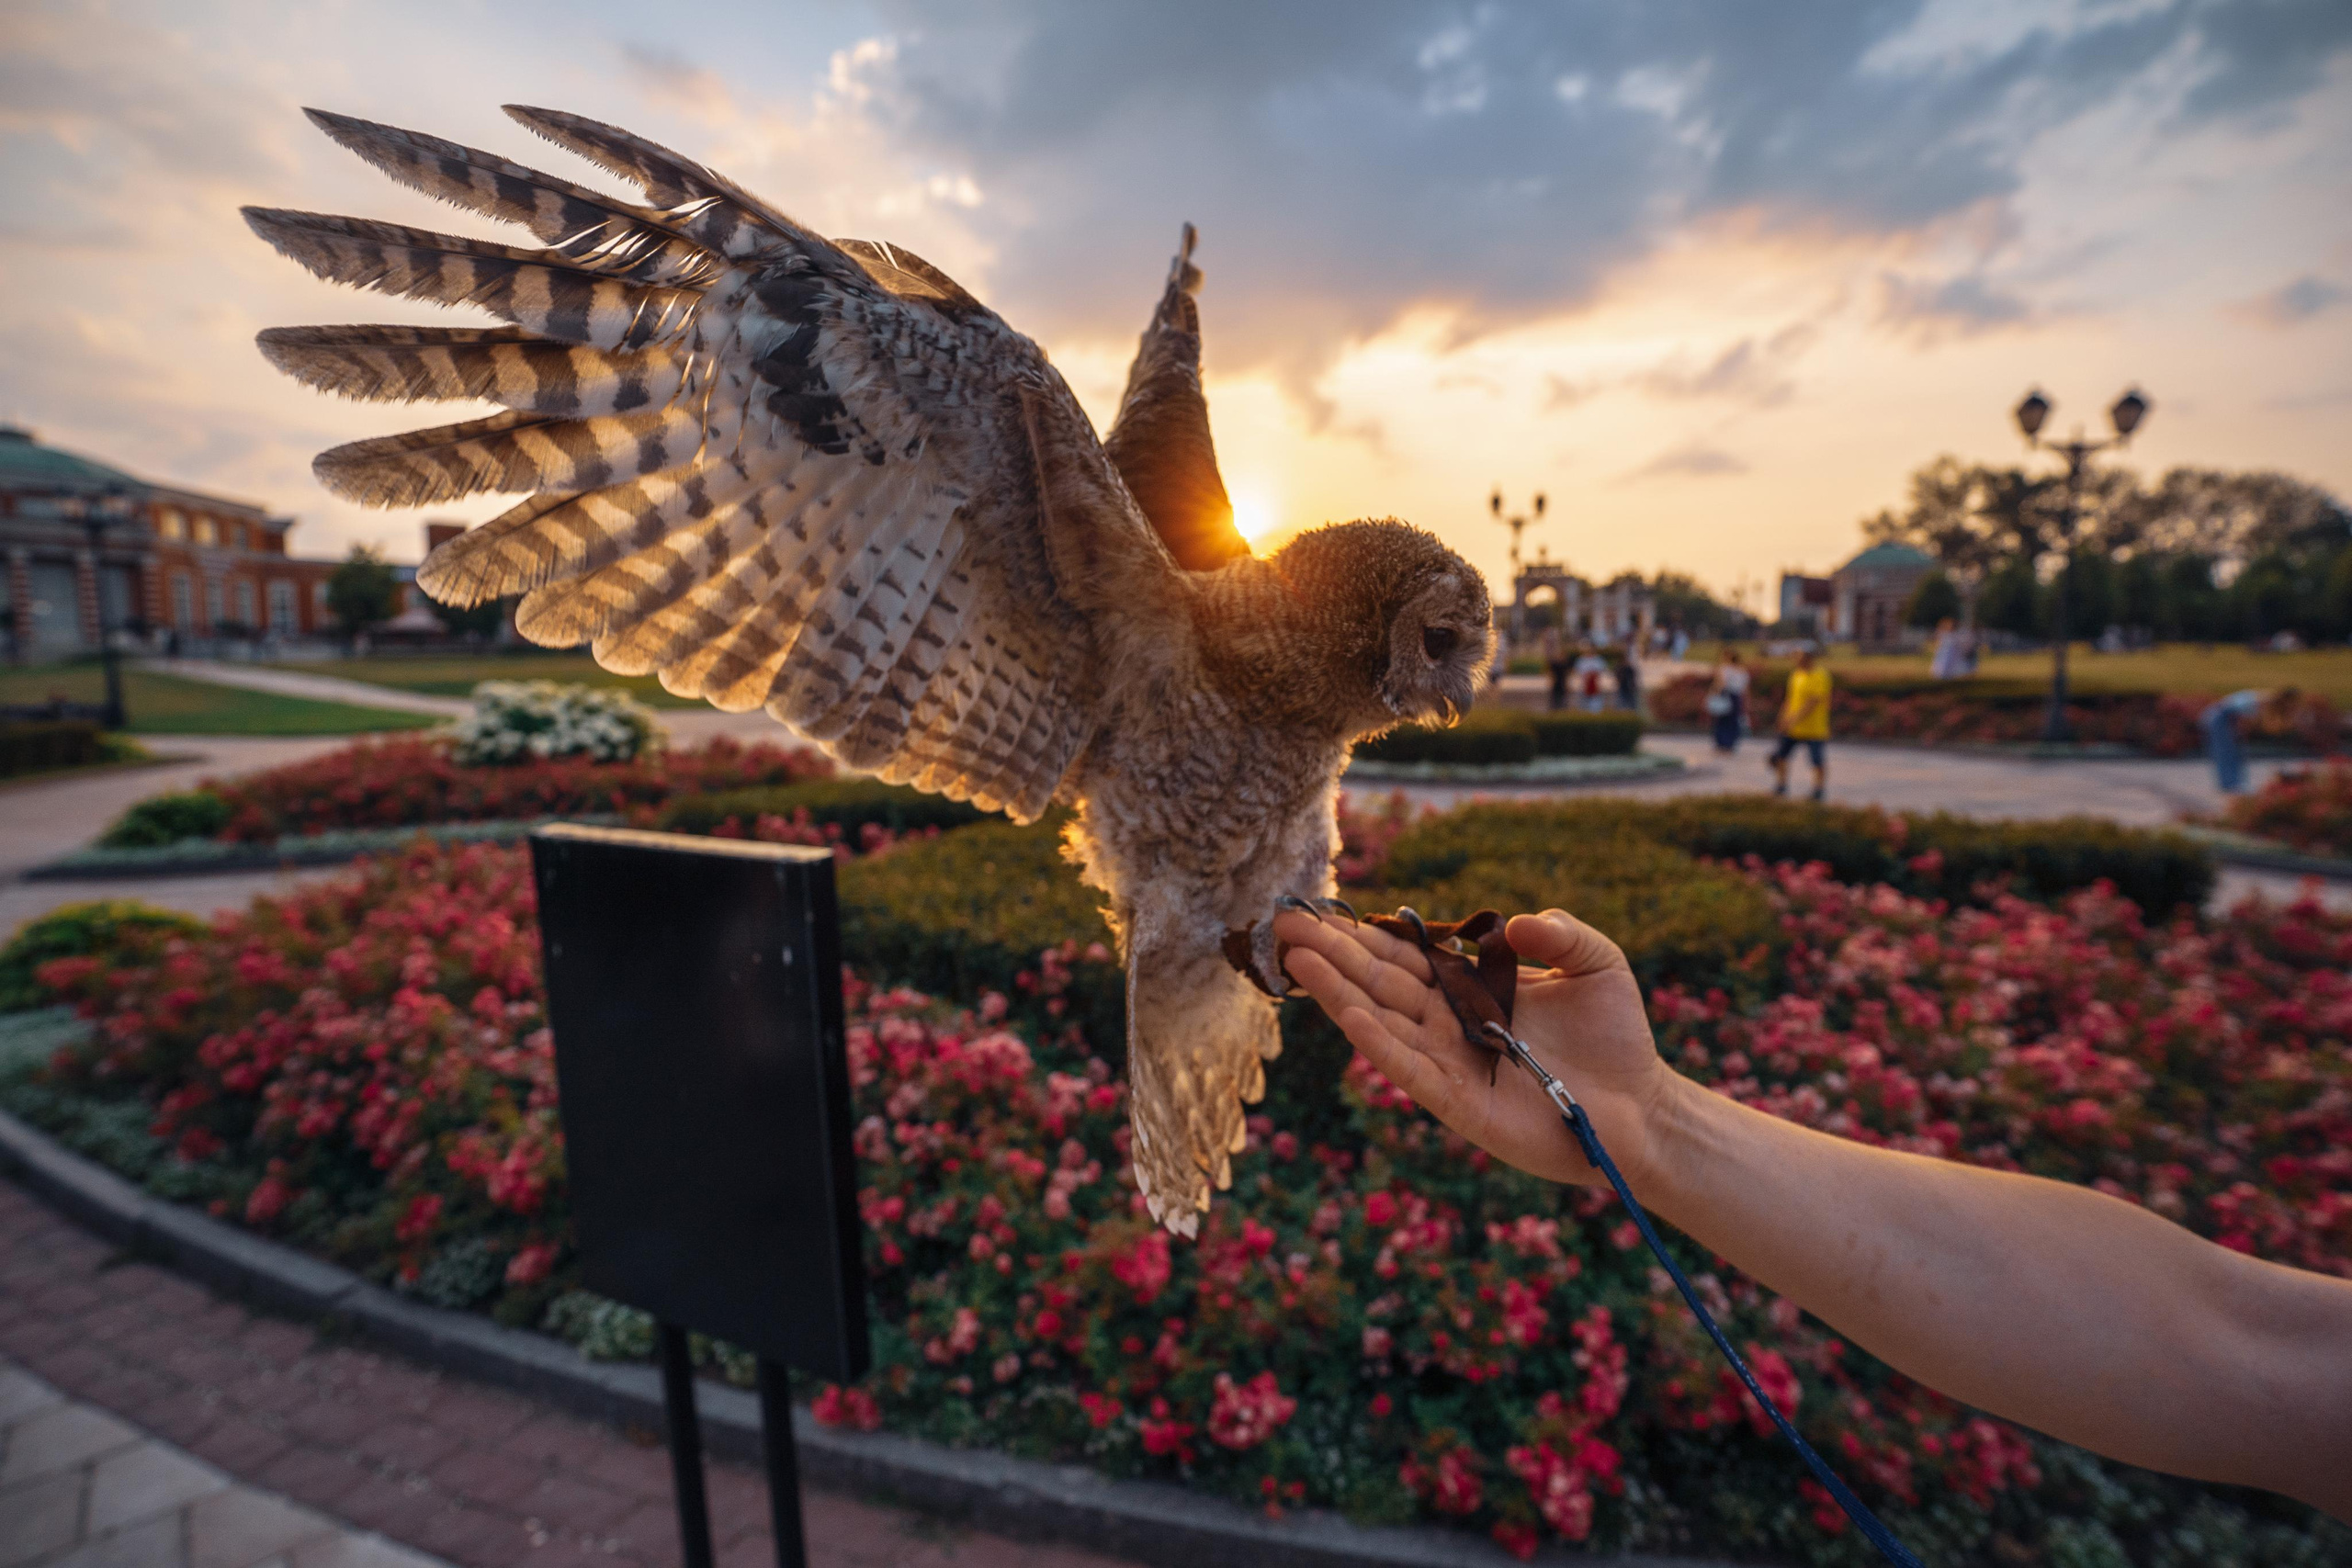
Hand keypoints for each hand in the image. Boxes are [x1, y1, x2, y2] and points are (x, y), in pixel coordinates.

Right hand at [1272, 907, 1682, 1191]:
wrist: (1642, 1110)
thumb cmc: (1618, 1039)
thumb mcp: (1598, 962)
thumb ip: (1561, 932)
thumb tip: (1514, 921)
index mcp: (1471, 989)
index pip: (1405, 956)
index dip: (1362, 935)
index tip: (1318, 911)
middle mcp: (1449, 1024)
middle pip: (1380, 982)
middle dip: (1332, 953)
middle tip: (1283, 925)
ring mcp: (1449, 1063)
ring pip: (1383, 1020)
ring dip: (1339, 991)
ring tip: (1298, 959)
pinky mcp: (1460, 1102)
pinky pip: (1411, 1069)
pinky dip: (1379, 1042)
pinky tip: (1349, 1015)